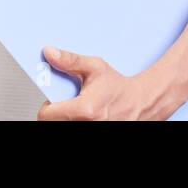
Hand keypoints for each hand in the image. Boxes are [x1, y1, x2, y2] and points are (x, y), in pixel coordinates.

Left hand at [36, 46, 161, 119]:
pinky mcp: (95, 133)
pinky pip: (75, 127)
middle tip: (66, 102)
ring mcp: (91, 131)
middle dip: (56, 112)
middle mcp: (86, 125)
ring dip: (66, 117)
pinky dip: (76, 121)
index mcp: (84, 110)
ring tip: (77, 108)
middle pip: (54, 123)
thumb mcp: (95, 67)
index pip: (46, 115)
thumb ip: (70, 60)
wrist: (141, 102)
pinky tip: (84, 114)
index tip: (52, 100)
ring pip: (64, 125)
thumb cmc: (119, 87)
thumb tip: (50, 54)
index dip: (46, 106)